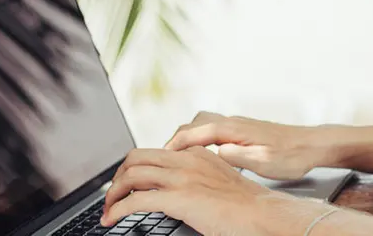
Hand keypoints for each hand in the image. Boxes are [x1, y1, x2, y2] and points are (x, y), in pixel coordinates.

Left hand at [101, 146, 279, 234]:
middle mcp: (187, 160)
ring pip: (131, 174)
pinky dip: (117, 209)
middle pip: (136, 156)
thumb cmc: (249, 207)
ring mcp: (182, 177)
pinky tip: (112, 219)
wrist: (264, 214)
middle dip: (118, 176)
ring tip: (107, 210)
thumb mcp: (221, 182)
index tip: (128, 183)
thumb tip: (184, 194)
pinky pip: (135, 200)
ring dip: (112, 193)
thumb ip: (201, 179)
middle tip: (112, 195)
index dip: (135, 168)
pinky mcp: (178, 198)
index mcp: (197, 154)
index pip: (155, 152)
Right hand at [164, 111, 329, 179]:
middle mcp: (232, 122)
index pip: (193, 133)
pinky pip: (211, 129)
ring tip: (177, 158)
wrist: (312, 145)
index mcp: (233, 129)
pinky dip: (198, 138)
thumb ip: (237, 156)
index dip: (173, 146)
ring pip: (201, 124)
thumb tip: (214, 152)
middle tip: (162, 159)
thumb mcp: (264, 161)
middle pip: (192, 125)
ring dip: (186, 138)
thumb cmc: (292, 155)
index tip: (158, 158)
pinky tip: (200, 153)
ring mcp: (237, 124)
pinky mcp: (242, 130)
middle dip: (174, 140)